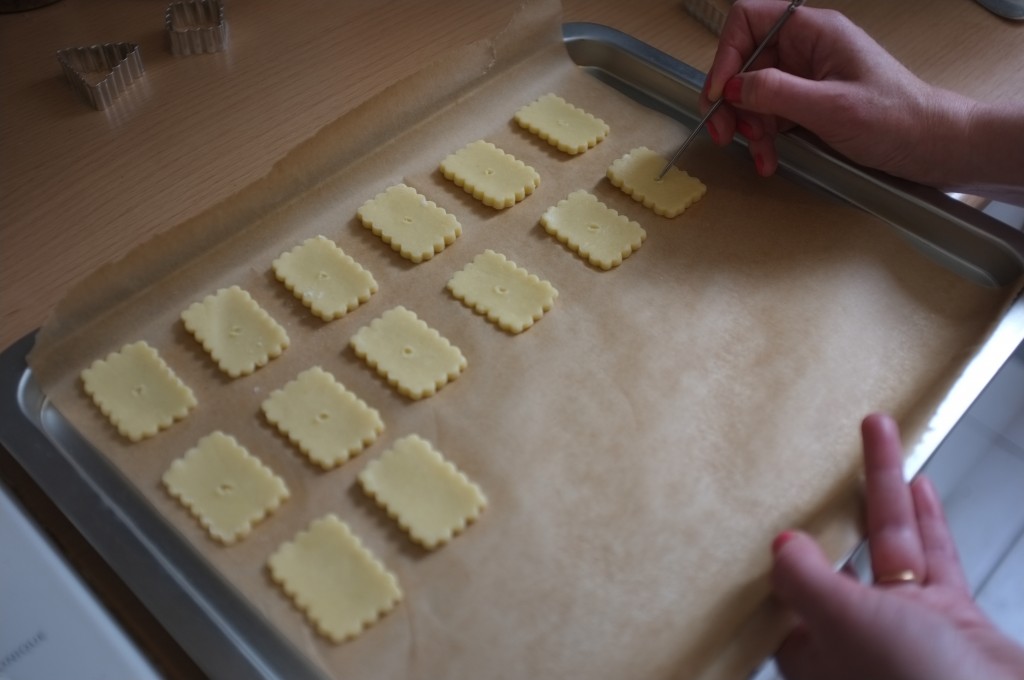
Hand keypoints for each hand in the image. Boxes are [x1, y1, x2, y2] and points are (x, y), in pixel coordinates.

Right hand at [701, 0, 977, 185]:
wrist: (933, 147)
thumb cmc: (897, 119)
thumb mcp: (831, 107)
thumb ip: (776, 94)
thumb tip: (731, 88)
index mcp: (815, 32)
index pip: (749, 20)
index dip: (726, 54)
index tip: (719, 95)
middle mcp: (807, 49)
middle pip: (745, 63)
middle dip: (731, 101)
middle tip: (724, 135)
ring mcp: (807, 77)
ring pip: (754, 96)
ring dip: (749, 128)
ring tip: (760, 156)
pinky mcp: (810, 105)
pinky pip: (771, 116)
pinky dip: (765, 140)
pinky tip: (770, 160)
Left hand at [770, 413, 1023, 679]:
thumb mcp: (840, 622)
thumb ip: (804, 580)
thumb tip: (778, 545)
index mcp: (816, 650)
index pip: (788, 588)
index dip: (784, 544)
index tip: (770, 498)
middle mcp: (858, 638)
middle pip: (841, 554)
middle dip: (835, 499)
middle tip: (823, 447)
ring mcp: (908, 628)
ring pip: (891, 545)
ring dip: (885, 489)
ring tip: (876, 433)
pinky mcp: (953, 620)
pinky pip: (934, 558)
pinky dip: (926, 520)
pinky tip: (916, 483)